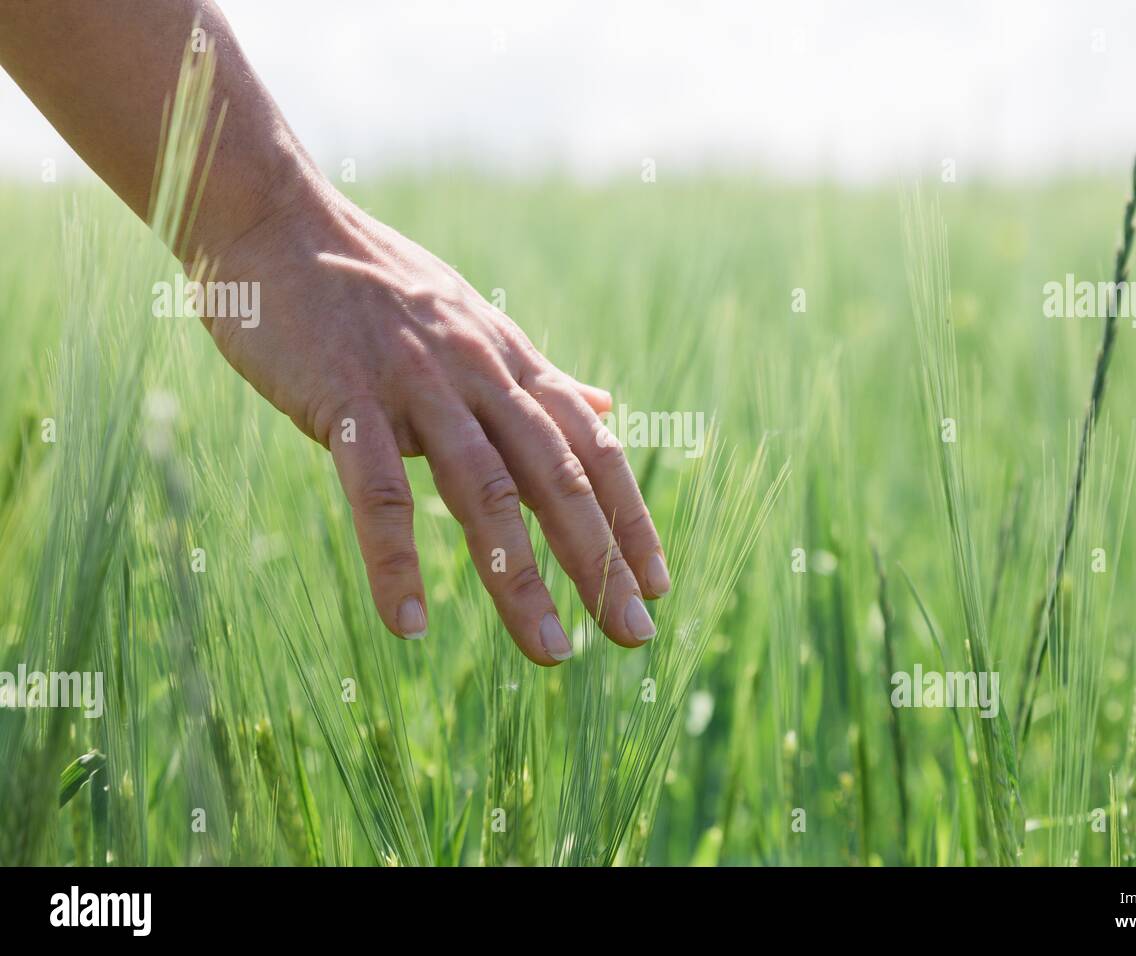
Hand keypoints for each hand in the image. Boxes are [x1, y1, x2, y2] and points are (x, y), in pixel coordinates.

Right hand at [204, 182, 669, 662]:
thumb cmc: (377, 285)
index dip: (629, 518)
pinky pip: (376, 491)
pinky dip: (394, 561)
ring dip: (520, 578)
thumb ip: (541, 377)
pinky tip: (406, 625)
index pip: (593, 449)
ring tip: (552, 652)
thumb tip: (608, 404)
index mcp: (513, 363)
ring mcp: (416, 385)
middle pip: (558, 479)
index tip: (656, 583)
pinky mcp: (345, 397)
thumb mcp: (478, 326)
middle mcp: (480, 374)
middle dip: (601, 562)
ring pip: (483, 493)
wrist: (279, 223)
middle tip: (634, 635)